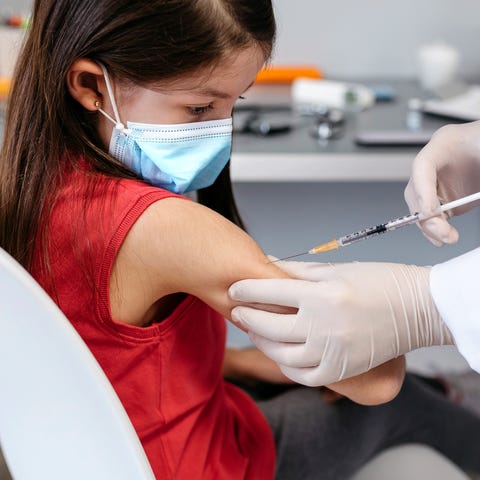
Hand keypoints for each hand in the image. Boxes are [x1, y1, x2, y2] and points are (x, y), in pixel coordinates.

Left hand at [229, 260, 453, 386]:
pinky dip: (286, 366)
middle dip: (248, 317)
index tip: (234, 289)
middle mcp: (325, 326)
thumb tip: (268, 264)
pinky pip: (304, 375)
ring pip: (282, 355)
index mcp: (323, 295)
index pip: (271, 292)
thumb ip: (298, 271)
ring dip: (262, 342)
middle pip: (271, 326)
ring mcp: (334, 352)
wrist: (418, 309)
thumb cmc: (380, 282)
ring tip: (255, 331)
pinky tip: (278, 354)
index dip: (247, 290)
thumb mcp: (337, 269)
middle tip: (239, 311)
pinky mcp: (343, 370)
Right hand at [404, 121, 479, 245]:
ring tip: (447, 237)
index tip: (430, 211)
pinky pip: (432, 215)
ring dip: (430, 226)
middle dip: (426, 214)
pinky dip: (436, 229)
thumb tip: (477, 197)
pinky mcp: (444, 197)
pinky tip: (444, 237)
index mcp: (446, 143)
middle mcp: (436, 164)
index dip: (422, 190)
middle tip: (442, 230)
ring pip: (419, 206)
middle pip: (416, 190)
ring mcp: (437, 181)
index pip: (422, 165)